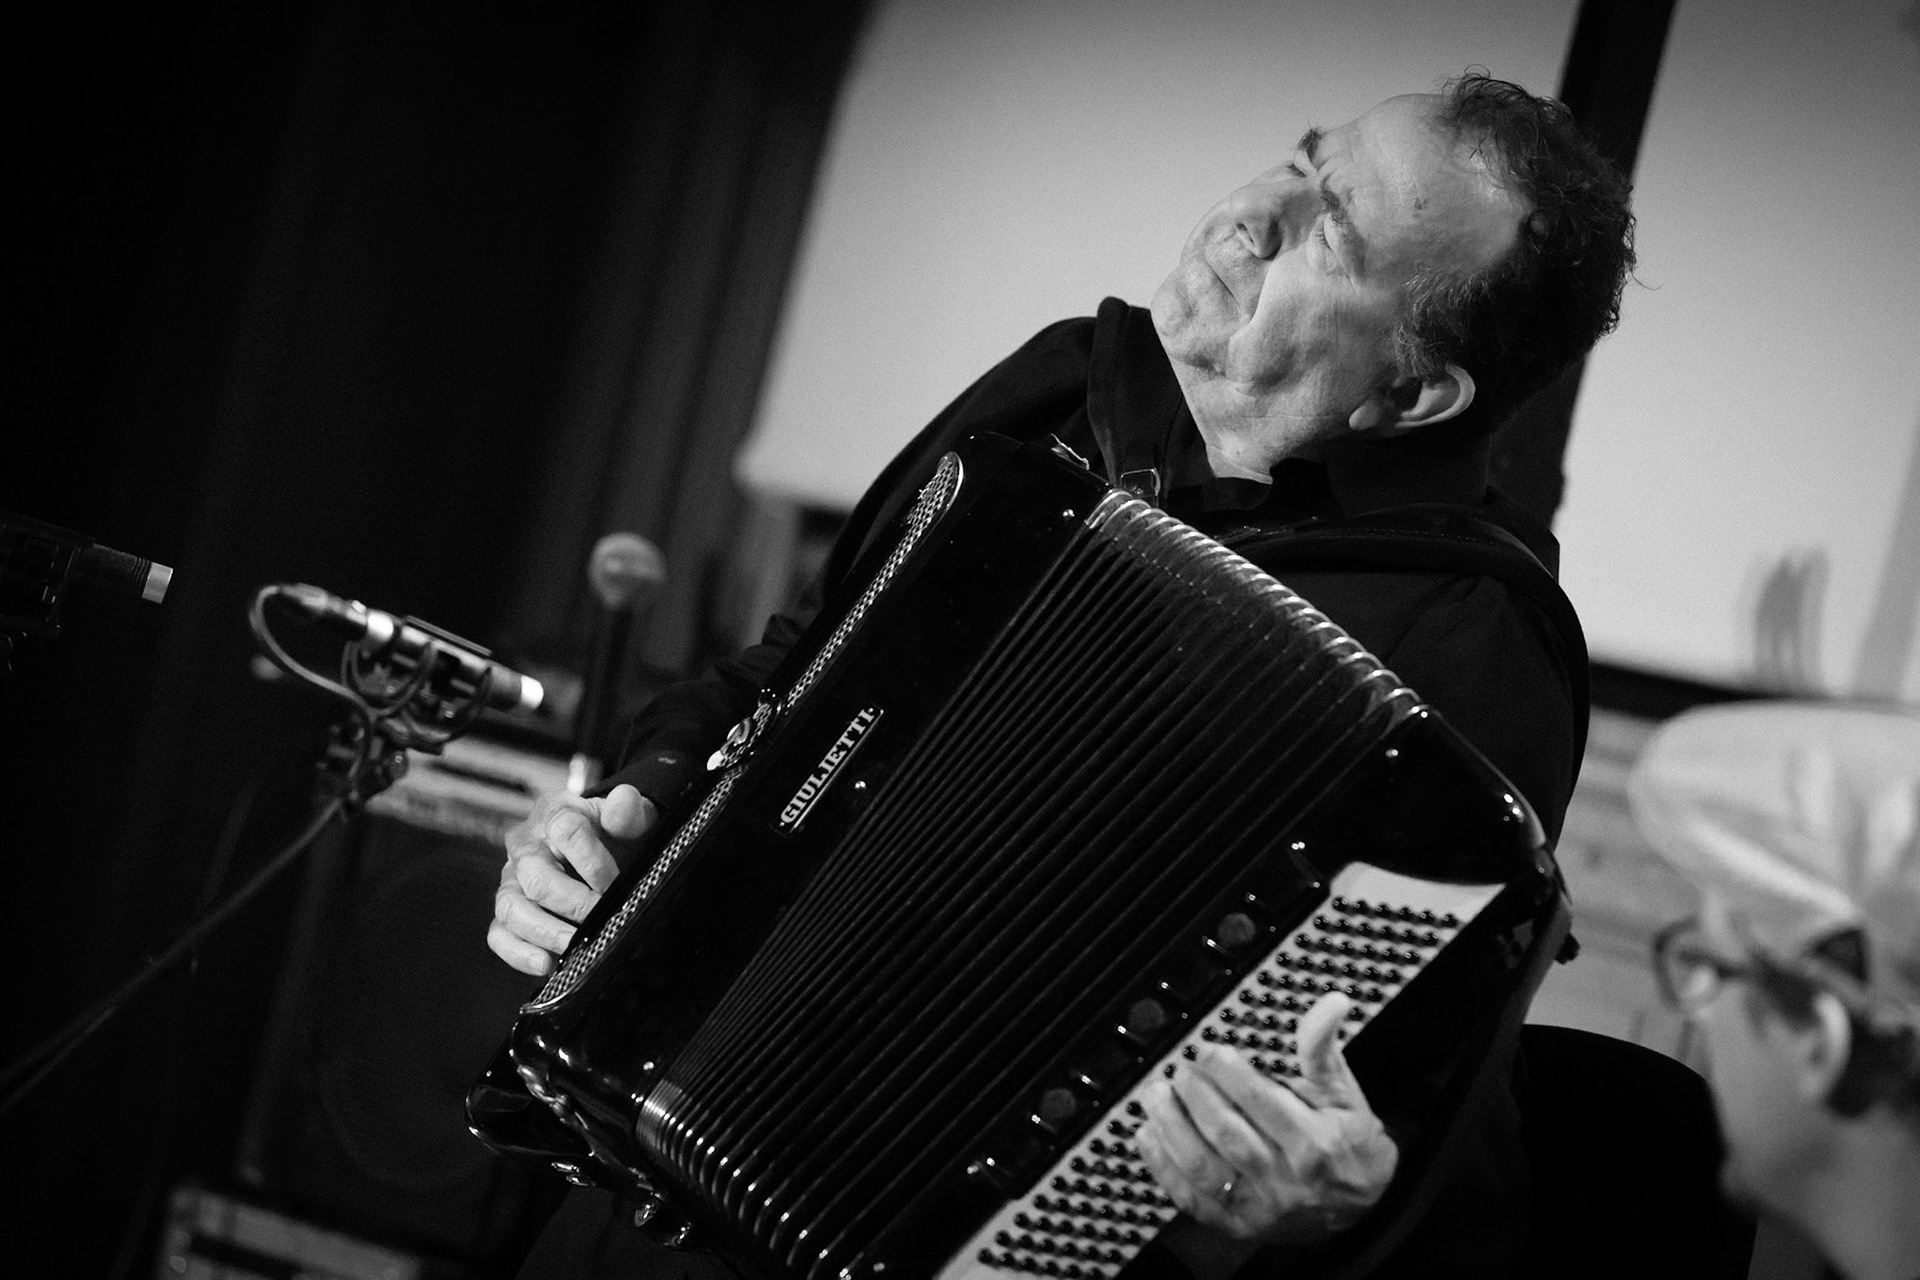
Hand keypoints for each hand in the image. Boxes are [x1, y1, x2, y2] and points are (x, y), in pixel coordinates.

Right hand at [487, 784, 656, 975]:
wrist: (592, 847)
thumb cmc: (609, 832)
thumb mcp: (626, 816)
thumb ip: (628, 810)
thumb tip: (625, 803)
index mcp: (555, 813)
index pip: (566, 829)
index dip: (592, 859)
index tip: (614, 883)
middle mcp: (526, 846)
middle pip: (535, 874)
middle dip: (571, 901)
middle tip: (601, 917)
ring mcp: (511, 880)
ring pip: (512, 906)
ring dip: (544, 931)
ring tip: (574, 947)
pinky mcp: (507, 911)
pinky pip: (499, 933)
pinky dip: (518, 952)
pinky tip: (545, 963)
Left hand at [1134, 993, 1397, 1257]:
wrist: (1364, 1206)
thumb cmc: (1349, 1143)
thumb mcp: (1344, 1093)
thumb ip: (1323, 1049)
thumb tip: (1331, 1004)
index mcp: (1313, 1142)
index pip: (1259, 1101)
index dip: (1226, 1072)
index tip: (1208, 1052)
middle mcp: (1285, 1179)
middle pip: (1226, 1133)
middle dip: (1194, 1095)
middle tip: (1181, 1071)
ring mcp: (1260, 1206)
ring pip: (1202, 1168)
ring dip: (1170, 1127)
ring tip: (1156, 1095)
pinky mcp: (1239, 1225)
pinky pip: (1192, 1200)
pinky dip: (1163, 1168)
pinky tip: (1149, 1136)